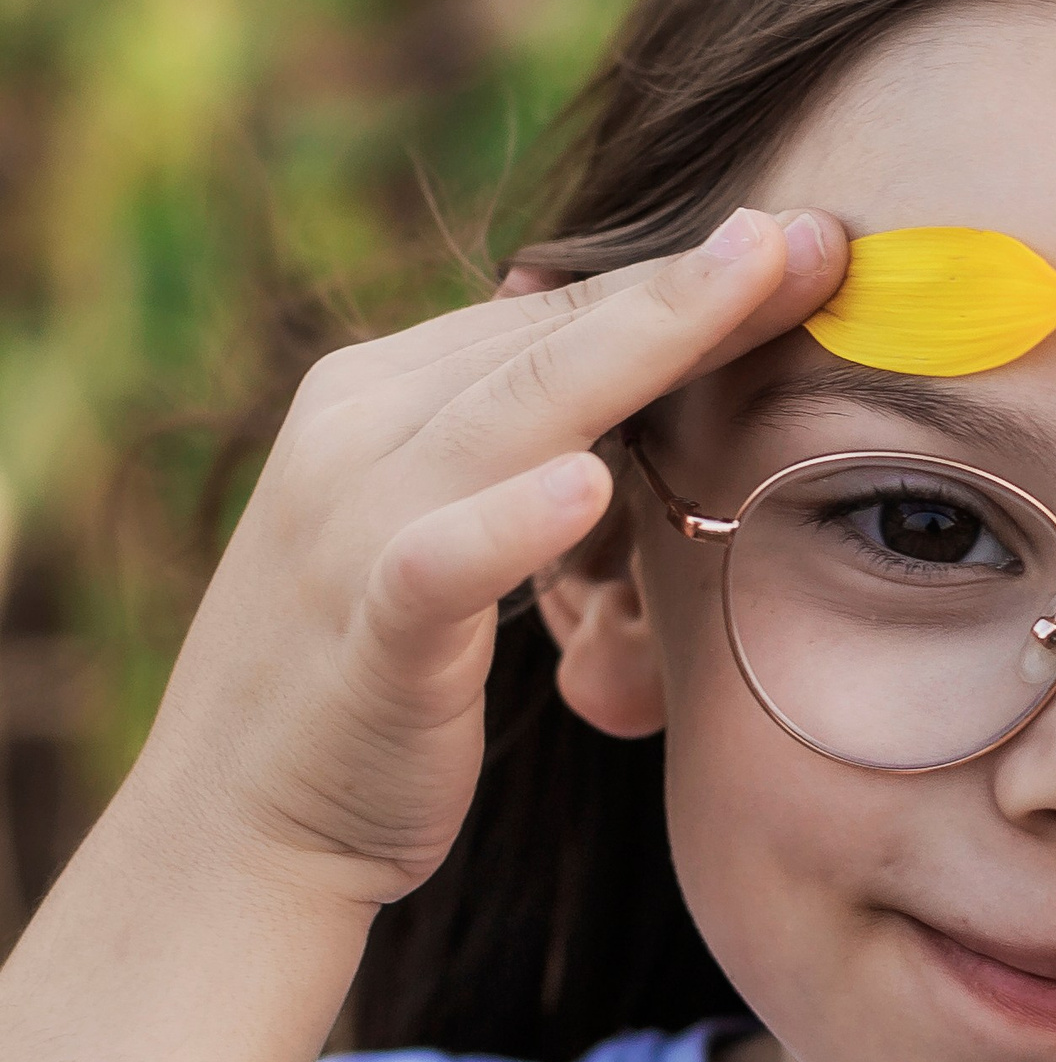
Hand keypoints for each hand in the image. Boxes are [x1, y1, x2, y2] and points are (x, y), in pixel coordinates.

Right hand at [123, 207, 848, 909]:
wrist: (234, 829)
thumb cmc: (368, 680)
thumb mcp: (438, 533)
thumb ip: (507, 448)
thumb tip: (616, 375)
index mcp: (376, 396)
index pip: (554, 315)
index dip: (683, 276)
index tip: (804, 239)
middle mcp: (355, 434)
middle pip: (554, 338)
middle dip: (691, 282)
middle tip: (815, 232)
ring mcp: (352, 526)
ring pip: (515, 410)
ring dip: (642, 343)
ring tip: (751, 283)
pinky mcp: (367, 633)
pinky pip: (440, 559)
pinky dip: (508, 521)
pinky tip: (585, 486)